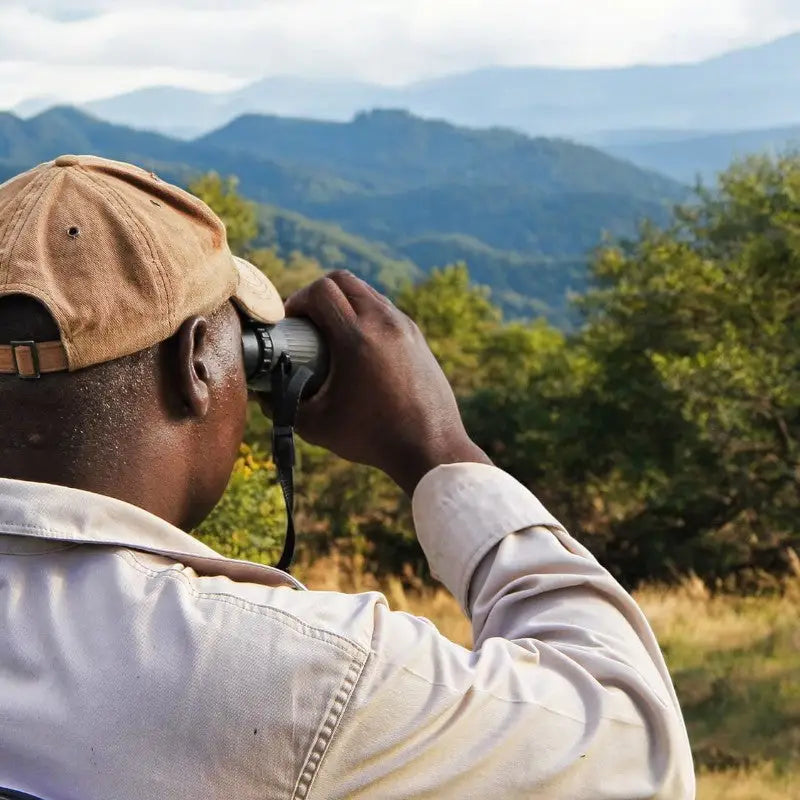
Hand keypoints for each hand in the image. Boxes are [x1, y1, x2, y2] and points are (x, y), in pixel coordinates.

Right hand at [276, 271, 489, 494]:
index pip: (321, 290)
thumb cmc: (373, 438)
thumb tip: (263, 395)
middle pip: (342, 280)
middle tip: (306, 324)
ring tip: (330, 334)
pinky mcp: (417, 337)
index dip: (297, 300)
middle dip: (317, 294)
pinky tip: (358, 346)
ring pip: (366, 292)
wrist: (431, 448)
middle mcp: (384, 323)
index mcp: (357, 337)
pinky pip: (385, 310)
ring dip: (344, 303)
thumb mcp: (318, 426)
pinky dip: (366, 315)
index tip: (290, 323)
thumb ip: (283, 408)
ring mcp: (405, 327)